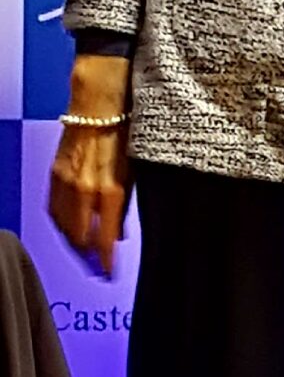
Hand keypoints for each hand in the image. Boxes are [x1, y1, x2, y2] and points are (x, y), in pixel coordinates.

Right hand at [48, 54, 132, 276]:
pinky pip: (54, 208)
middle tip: (98, 268)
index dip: (105, 261)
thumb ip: (124, 206)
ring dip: (74, 242)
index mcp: (109, 190)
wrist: (99, 103)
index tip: (109, 273)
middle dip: (88, 257)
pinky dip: (62, 223)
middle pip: (79, 238)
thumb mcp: (135, 172)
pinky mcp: (55, 174)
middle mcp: (84, 190)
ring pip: (63, 226)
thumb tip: (117, 234)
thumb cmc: (125, 132)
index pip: (103, 238)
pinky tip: (71, 228)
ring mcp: (66, 182)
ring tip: (86, 253)